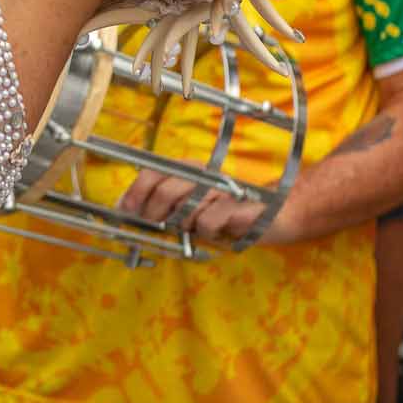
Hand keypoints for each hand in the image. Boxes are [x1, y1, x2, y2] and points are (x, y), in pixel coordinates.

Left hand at [115, 168, 281, 244]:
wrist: (279, 211)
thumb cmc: (229, 211)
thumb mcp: (192, 207)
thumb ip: (162, 204)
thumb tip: (123, 205)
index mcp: (190, 170)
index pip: (154, 172)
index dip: (135, 191)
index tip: (125, 211)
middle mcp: (204, 174)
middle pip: (167, 191)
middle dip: (155, 213)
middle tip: (158, 225)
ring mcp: (222, 189)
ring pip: (187, 210)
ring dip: (187, 225)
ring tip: (199, 227)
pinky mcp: (239, 205)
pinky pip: (210, 223)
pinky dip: (210, 232)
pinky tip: (222, 230)